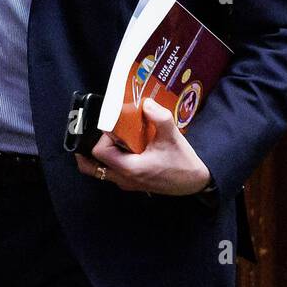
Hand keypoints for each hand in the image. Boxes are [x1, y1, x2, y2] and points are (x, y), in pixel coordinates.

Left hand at [75, 98, 211, 195]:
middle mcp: (124, 179)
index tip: (115, 125)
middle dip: (92, 147)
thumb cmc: (182, 161)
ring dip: (99, 155)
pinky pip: (111, 173)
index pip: (100, 152)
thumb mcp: (172, 136)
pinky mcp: (132, 184)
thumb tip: (145, 102)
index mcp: (130, 168)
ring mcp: (127, 184)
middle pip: (92, 165)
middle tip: (102, 132)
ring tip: (110, 138)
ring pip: (100, 171)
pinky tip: (123, 147)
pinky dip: (109, 161)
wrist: (195, 182)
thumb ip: (159, 117)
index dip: (103, 136)